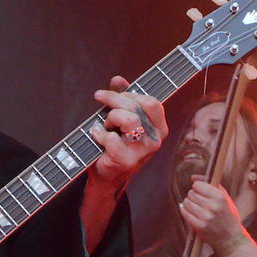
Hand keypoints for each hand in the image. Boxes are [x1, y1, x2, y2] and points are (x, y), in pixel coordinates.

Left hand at [89, 75, 167, 192]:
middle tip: (101, 101)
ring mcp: (142, 152)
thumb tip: (118, 79)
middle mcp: (155, 140)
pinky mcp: (126, 160)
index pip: (152, 102)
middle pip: (137, 107)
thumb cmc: (115, 144)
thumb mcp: (121, 119)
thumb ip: (122, 98)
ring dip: (111, 118)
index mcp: (159, 128)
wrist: (107, 176)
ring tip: (106, 125)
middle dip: (114, 100)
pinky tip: (97, 136)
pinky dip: (99, 134)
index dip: (130, 94)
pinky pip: (112, 138)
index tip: (115, 93)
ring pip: (128, 119)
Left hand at [178, 175, 254, 256]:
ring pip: (186, 202)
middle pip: (191, 194)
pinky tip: (192, 213)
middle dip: (193, 196)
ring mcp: (205, 217)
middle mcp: (212, 206)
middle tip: (199, 201)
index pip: (198, 185)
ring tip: (196, 207)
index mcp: (220, 197)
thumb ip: (210, 185)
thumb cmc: (227, 216)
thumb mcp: (224, 198)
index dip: (198, 187)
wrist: (230, 239)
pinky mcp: (199, 226)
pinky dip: (186, 211)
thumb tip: (193, 177)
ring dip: (189, 204)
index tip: (201, 191)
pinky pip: (184, 213)